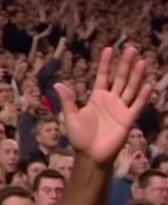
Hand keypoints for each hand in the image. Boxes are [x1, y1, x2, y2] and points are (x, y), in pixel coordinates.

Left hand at [55, 47, 151, 165]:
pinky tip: (148, 84)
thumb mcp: (71, 116)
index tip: (108, 49)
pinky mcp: (128, 119)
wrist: (90, 155)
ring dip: (136, 75)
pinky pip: (137, 105)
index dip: (105, 63)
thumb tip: (57, 84)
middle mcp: (110, 100)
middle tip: (131, 48)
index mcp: (96, 97)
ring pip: (130, 88)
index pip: (102, 76)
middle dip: (124, 64)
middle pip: (119, 78)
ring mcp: (120, 109)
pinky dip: (143, 96)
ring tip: (140, 61)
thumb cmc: (79, 137)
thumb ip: (67, 100)